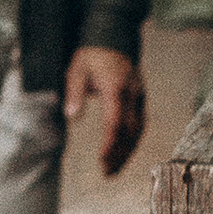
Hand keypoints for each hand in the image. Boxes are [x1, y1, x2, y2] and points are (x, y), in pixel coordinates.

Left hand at [64, 42, 144, 178]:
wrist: (112, 39)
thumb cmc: (91, 56)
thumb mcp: (76, 70)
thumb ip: (75, 93)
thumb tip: (72, 116)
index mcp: (116, 88)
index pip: (116, 122)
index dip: (110, 143)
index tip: (101, 160)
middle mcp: (133, 94)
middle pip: (131, 131)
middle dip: (120, 154)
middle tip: (106, 173)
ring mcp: (140, 97)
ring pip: (139, 130)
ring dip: (128, 152)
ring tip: (113, 170)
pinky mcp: (140, 99)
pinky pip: (140, 124)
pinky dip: (133, 142)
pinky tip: (123, 154)